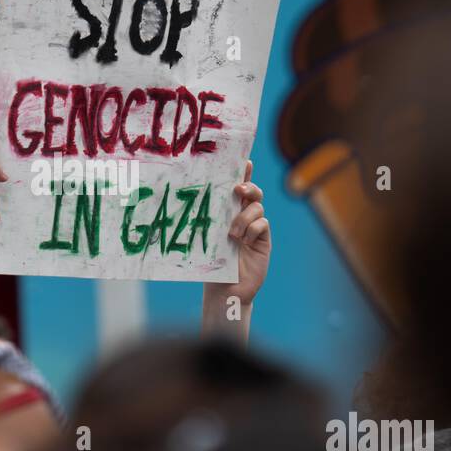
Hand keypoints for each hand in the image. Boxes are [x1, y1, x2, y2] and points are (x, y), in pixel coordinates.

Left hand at [203, 160, 270, 321]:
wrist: (224, 289)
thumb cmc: (209, 263)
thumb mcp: (205, 237)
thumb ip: (206, 220)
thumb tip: (187, 197)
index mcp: (227, 211)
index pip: (236, 186)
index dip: (243, 171)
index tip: (245, 161)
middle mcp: (242, 216)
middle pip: (252, 191)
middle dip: (248, 185)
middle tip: (238, 189)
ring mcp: (255, 227)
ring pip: (257, 207)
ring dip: (245, 216)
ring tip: (233, 233)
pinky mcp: (263, 240)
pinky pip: (263, 224)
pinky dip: (254, 229)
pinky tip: (245, 241)